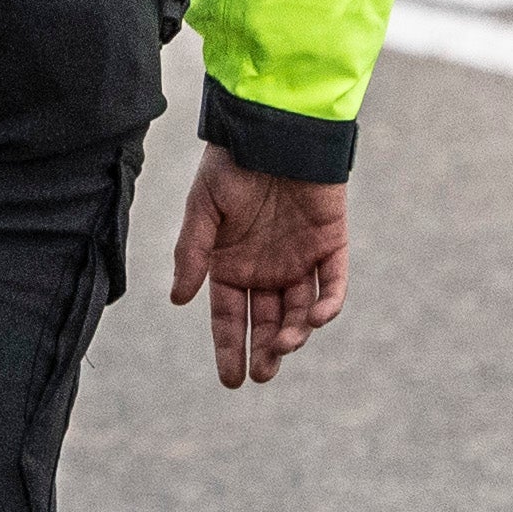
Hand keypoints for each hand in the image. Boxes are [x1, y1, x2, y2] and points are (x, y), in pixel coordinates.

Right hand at [166, 150, 349, 387]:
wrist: (273, 132)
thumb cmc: (230, 167)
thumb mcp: (201, 210)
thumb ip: (192, 253)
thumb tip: (179, 299)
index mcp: (231, 265)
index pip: (229, 316)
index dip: (229, 347)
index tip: (231, 379)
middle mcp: (266, 269)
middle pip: (267, 322)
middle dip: (265, 351)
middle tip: (261, 373)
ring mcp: (301, 260)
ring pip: (301, 310)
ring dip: (295, 333)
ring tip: (284, 346)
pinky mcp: (332, 246)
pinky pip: (333, 284)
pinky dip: (328, 305)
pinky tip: (316, 319)